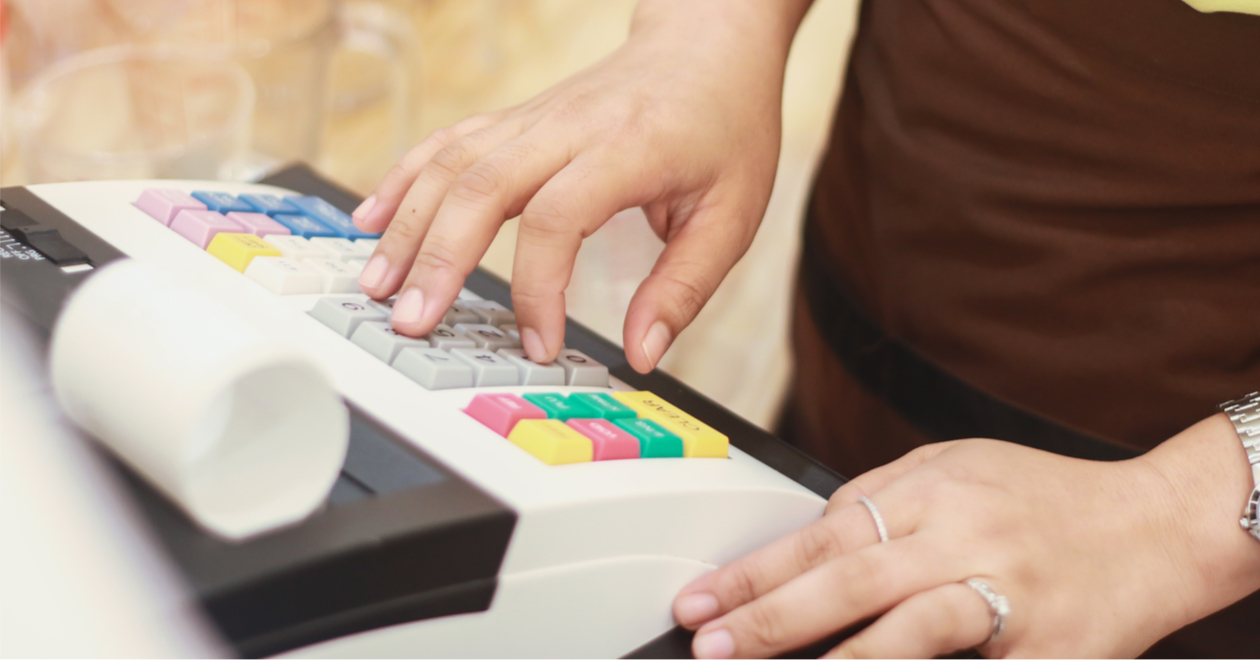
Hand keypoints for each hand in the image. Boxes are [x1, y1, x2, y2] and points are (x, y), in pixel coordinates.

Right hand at [352, 0, 809, 370]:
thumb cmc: (724, 127)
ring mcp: (534, 117)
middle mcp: (569, 127)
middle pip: (481, 186)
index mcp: (628, 149)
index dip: (539, 288)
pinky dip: (403, 180)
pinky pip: (447, 144)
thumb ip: (685, 286)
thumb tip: (642, 353)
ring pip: (451, 164)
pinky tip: (371, 219)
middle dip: (438, 259)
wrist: (708, 47)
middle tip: (414, 321)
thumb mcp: (732, 213)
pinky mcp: (515, 118)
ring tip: (378, 285)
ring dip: (407, 225)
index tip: (539, 344)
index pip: (558, 216)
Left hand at [672, 415, 1259, 657]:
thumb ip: (880, 495)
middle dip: (770, 618)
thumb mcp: (954, 464)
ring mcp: (1010, 596)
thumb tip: (808, 532)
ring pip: (911, 629)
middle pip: (851, 580)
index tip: (697, 601)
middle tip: (711, 644)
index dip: (753, 571)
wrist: (1157, 526)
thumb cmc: (1045, 497)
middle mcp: (966, 537)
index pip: (822, 533)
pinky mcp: (1050, 651)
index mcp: (934, 489)